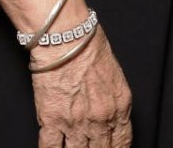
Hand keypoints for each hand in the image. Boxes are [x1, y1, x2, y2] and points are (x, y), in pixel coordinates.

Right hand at [31, 29, 131, 147]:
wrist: (65, 35)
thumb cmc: (87, 44)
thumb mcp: (114, 74)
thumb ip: (112, 99)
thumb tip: (108, 115)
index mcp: (119, 106)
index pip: (122, 142)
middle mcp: (101, 119)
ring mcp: (76, 122)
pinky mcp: (52, 119)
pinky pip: (50, 147)